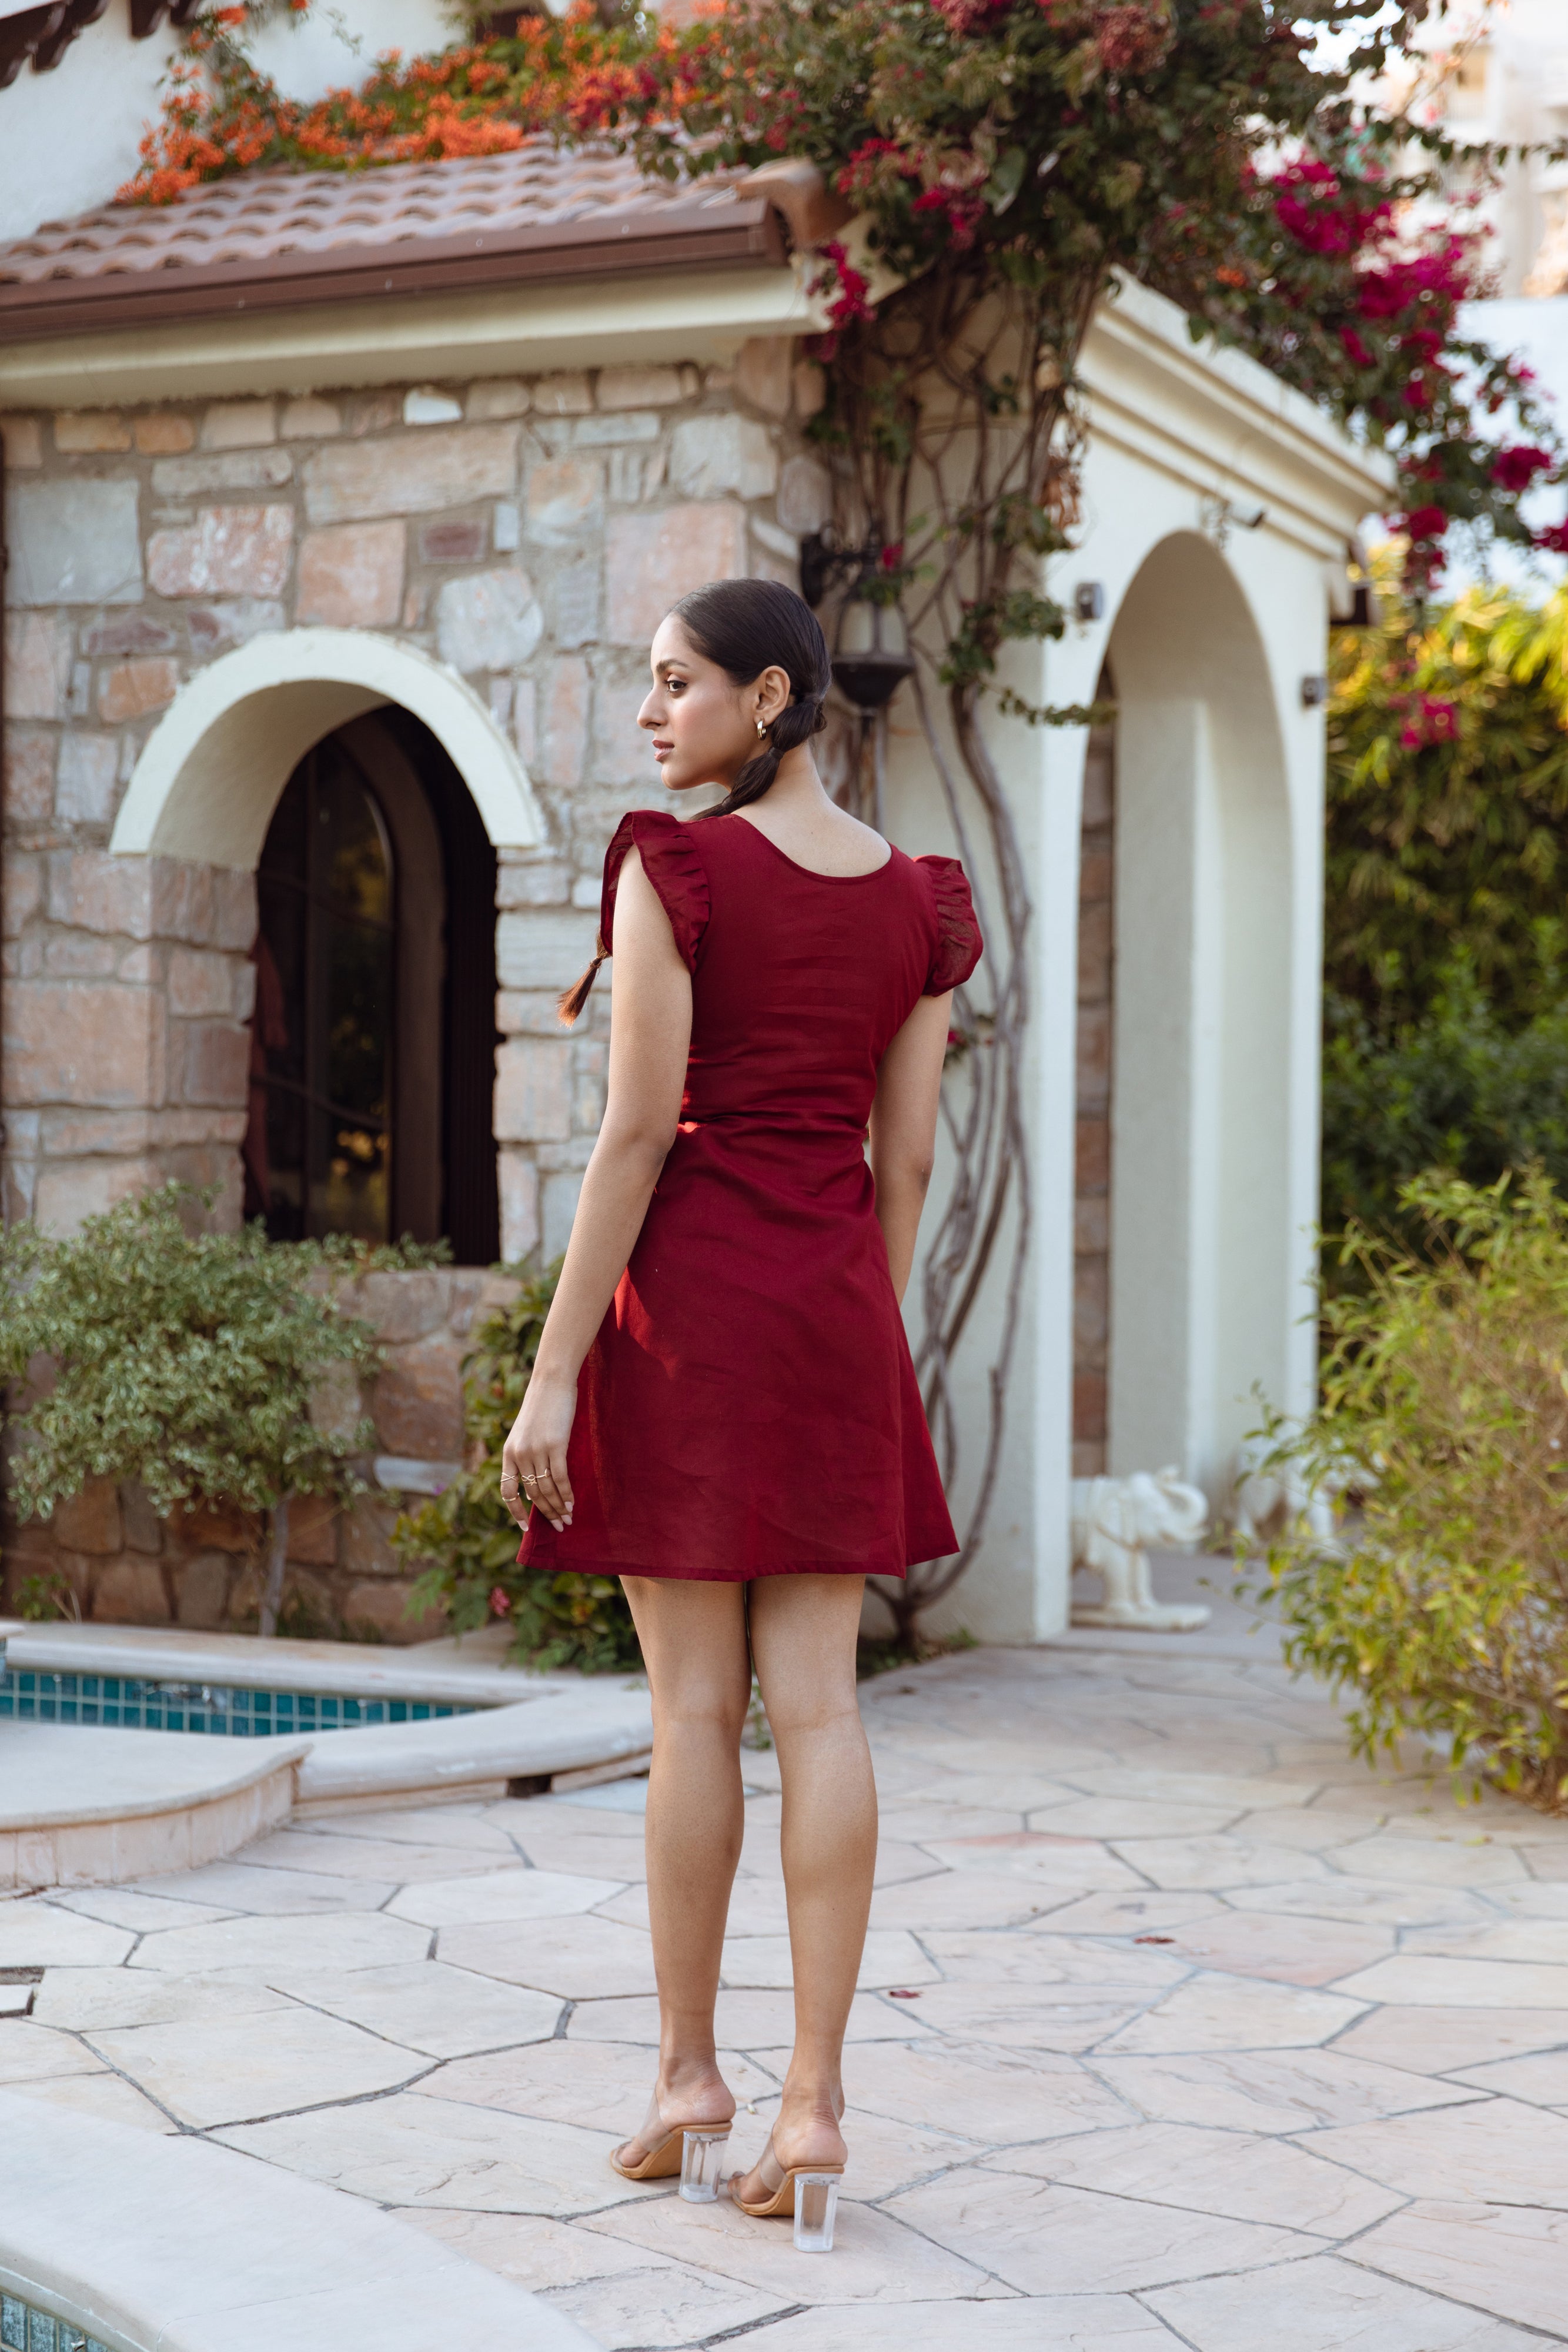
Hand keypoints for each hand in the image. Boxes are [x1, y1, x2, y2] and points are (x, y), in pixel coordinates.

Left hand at [501, 1372, 576, 1532]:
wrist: (551, 1382)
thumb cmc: (542, 1406)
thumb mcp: (526, 1432)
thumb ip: (527, 1456)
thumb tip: (534, 1485)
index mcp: (509, 1453)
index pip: (507, 1491)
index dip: (515, 1512)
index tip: (524, 1528)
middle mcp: (519, 1454)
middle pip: (531, 1494)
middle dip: (546, 1513)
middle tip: (559, 1527)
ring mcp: (536, 1450)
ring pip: (546, 1489)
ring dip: (558, 1507)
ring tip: (568, 1519)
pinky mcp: (555, 1445)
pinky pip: (560, 1477)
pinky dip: (566, 1493)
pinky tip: (572, 1503)